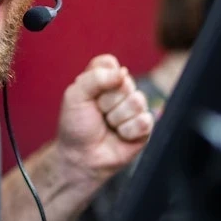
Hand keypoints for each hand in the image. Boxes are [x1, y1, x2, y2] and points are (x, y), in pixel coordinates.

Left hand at [54, 55, 153, 184]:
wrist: (81, 157)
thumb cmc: (76, 126)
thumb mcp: (75, 96)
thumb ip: (96, 77)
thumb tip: (123, 72)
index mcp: (103, 77)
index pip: (109, 63)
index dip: (99, 79)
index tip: (88, 94)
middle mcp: (121, 89)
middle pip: (125, 83)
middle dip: (106, 102)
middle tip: (98, 114)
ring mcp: (134, 107)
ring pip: (136, 101)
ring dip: (116, 118)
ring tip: (108, 126)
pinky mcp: (145, 126)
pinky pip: (144, 120)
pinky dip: (127, 131)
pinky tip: (120, 136)